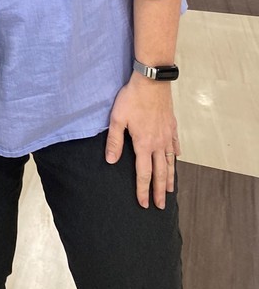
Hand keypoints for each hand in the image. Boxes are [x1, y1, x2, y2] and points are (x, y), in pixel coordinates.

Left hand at [105, 74, 179, 208]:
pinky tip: (177, 159)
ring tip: (171, 190)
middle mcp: (158, 144)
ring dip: (170, 178)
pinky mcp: (172, 126)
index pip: (143, 173)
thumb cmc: (132, 99)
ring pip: (170, 162)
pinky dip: (176, 155)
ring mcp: (167, 135)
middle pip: (160, 173)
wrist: (152, 82)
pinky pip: (175, 144)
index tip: (144, 204)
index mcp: (144, 144)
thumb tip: (111, 161)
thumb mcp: (117, 119)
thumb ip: (115, 141)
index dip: (143, 190)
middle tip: (161, 206)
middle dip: (160, 191)